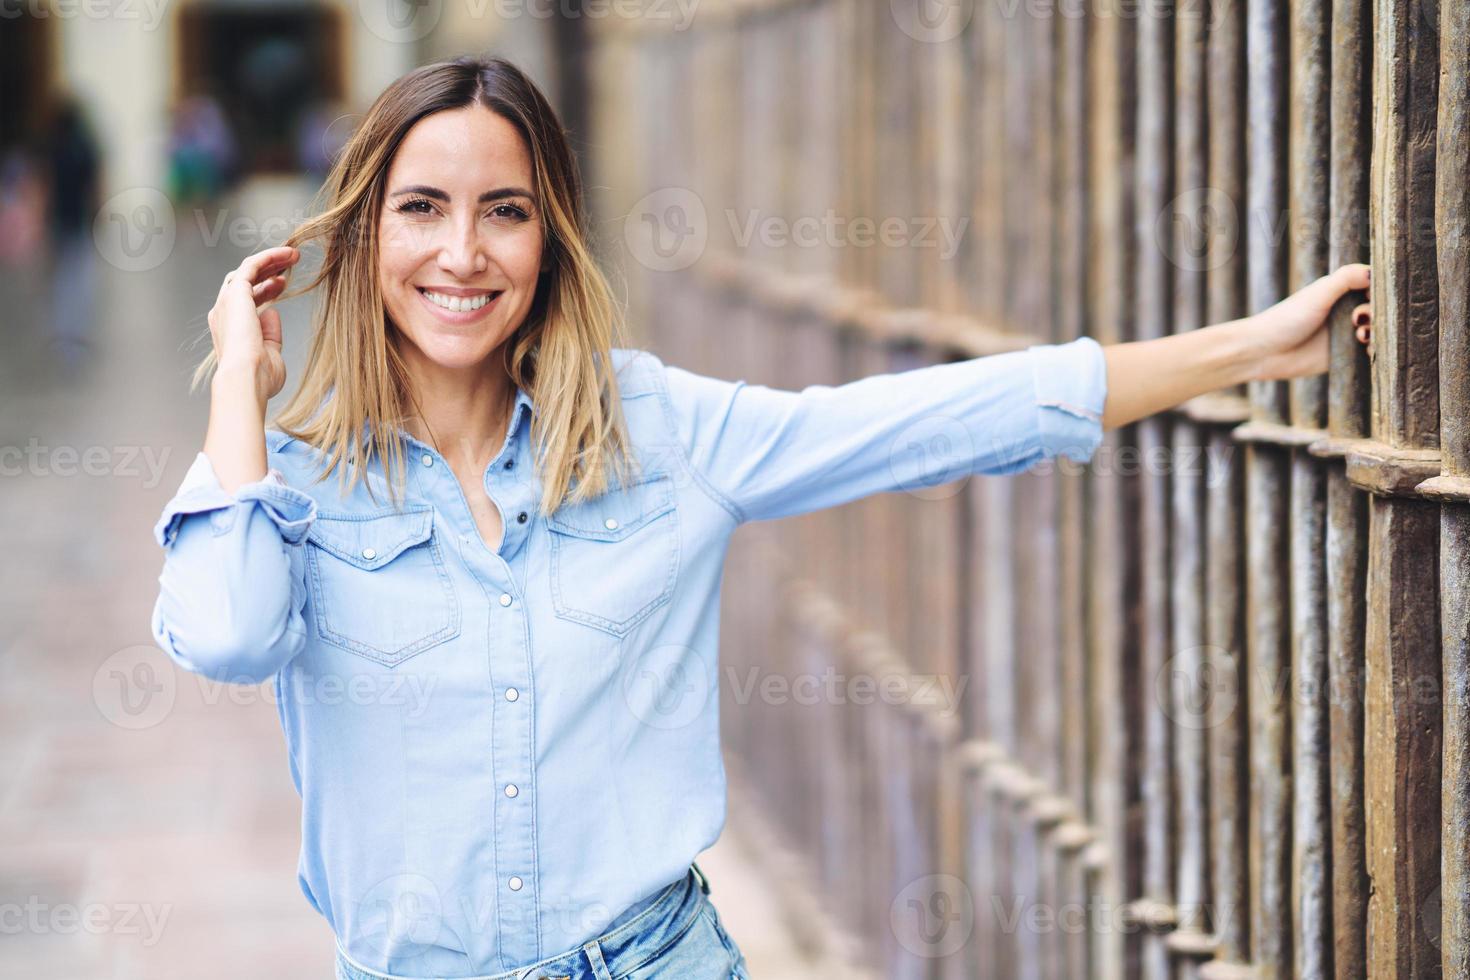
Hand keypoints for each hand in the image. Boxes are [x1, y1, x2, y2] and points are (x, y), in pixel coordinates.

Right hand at [207, 245, 300, 401]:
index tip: (283, 284)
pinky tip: (286, 253)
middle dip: (267, 272)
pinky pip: (251, 266)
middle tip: (289, 264)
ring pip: (247, 271)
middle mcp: (224, 313)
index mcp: (230, 329)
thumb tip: (273, 312)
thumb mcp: (270, 353)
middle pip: (244, 282)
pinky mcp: (234, 292)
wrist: (246, 377)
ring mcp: (227, 302)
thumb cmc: (259, 376)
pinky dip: (268, 257)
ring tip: (293, 255)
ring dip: (270, 261)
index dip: (265, 289)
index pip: (245, 301)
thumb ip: (271, 333)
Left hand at [1240, 262, 1371, 381]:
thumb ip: (1345, 279)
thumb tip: (1374, 271)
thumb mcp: (1318, 295)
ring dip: (1378, 332)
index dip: (1383, 290)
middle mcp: (1347, 309)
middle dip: (1380, 313)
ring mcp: (1346, 332)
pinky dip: (1376, 349)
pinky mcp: (1345, 355)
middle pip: (1382, 308)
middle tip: (1358, 318)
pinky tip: (1366, 349)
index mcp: (1342, 291)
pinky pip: (1370, 351)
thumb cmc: (1286, 319)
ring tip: (1359, 335)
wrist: (1262, 353)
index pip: (1376, 284)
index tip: (1374, 296)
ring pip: (1379, 330)